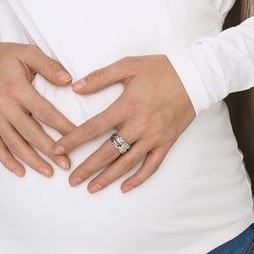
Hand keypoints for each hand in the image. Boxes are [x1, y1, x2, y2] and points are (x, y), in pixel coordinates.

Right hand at [0, 43, 76, 177]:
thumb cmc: (4, 56)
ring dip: (33, 161)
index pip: (45, 112)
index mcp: (17, 89)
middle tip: (68, 164)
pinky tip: (21, 172)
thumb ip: (49, 66)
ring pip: (15, 145)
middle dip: (51, 151)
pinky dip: (8, 161)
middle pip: (31, 133)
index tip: (78, 136)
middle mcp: (4, 106)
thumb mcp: (28, 53)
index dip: (63, 126)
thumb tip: (69, 80)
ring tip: (50, 172)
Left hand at [52, 54, 195, 192]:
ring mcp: (154, 137)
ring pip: (127, 163)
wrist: (195, 77)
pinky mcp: (166, 142)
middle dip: (87, 167)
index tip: (58, 149)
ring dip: (108, 177)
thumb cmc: (160, 69)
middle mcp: (139, 125)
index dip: (73, 140)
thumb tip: (76, 87)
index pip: (93, 127)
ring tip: (91, 188)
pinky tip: (125, 187)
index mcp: (126, 106)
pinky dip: (138, 178)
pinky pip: (151, 166)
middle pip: (108, 152)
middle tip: (71, 180)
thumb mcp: (128, 65)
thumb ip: (100, 77)